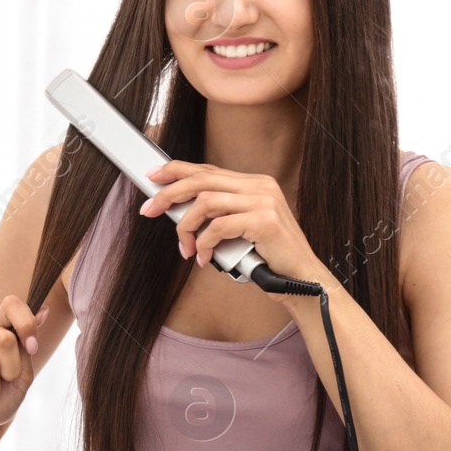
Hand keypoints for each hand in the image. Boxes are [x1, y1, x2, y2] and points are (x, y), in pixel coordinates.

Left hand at [138, 160, 324, 287]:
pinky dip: (205, 244)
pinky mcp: (264, 221)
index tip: (153, 178)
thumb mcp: (239, 230)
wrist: (301, 280)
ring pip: (205, 203)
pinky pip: (218, 227)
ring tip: (186, 249)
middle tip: (149, 210)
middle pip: (201, 181)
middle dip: (169, 195)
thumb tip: (176, 209)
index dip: (176, 171)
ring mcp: (264, 201)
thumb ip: (218, 215)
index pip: (208, 170)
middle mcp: (260, 186)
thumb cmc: (267, 258)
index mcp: (254, 183)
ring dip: (186, 227)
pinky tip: (205, 258)